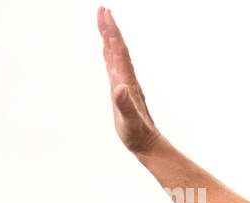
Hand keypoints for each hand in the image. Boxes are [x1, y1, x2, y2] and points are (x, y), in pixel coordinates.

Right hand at [98, 7, 161, 153]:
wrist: (146, 142)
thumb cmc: (137, 133)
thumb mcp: (130, 120)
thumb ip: (125, 104)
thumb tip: (121, 88)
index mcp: (127, 81)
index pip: (119, 51)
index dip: (112, 33)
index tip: (105, 15)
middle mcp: (126, 78)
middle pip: (117, 48)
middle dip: (109, 28)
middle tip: (102, 9)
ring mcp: (124, 83)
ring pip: (115, 54)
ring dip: (109, 37)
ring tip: (103, 20)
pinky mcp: (121, 89)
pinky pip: (113, 65)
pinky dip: (109, 52)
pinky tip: (106, 47)